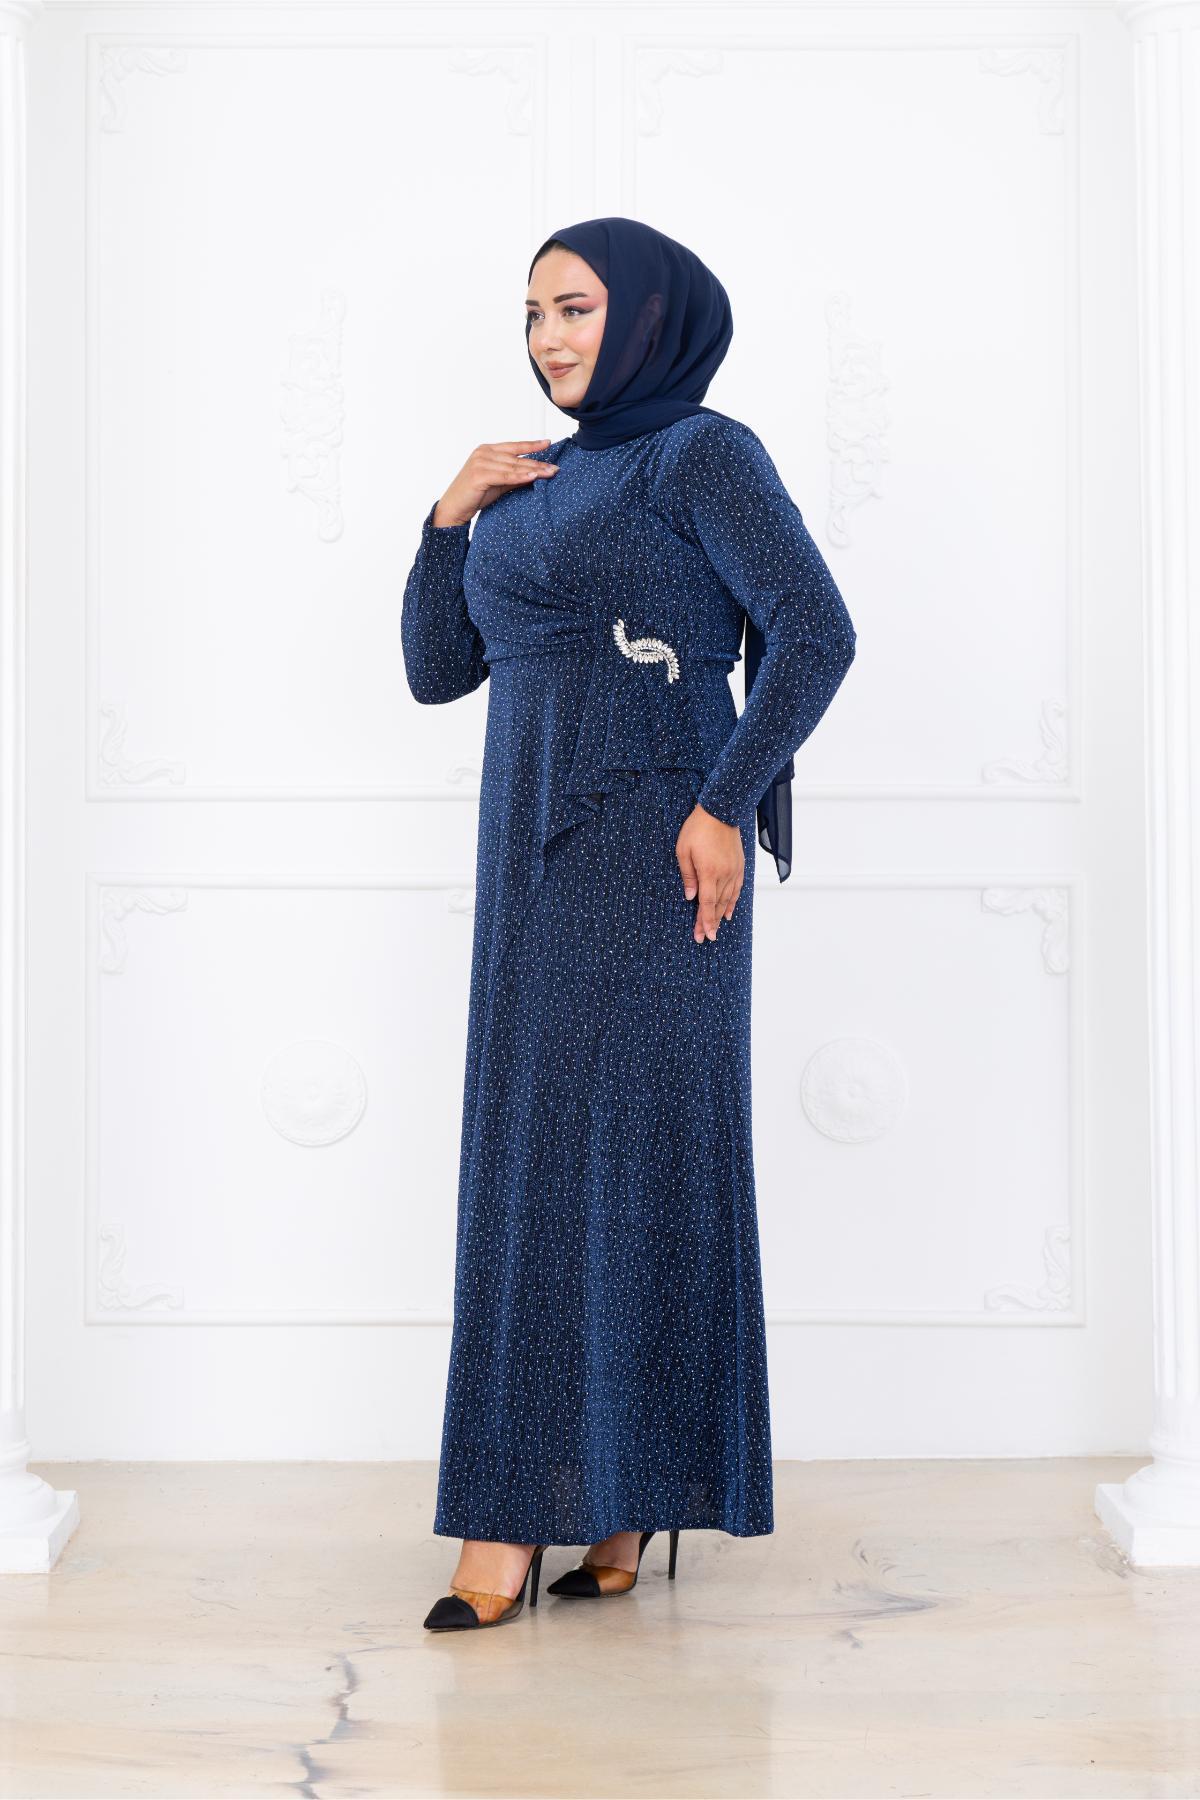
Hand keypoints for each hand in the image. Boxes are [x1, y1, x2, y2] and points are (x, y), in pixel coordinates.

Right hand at [433, 439, 558, 526]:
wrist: (453, 508)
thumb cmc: (474, 495)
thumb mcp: (497, 483)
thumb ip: (513, 475)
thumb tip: (535, 473)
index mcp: (487, 450)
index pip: (514, 446)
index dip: (531, 445)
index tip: (548, 443)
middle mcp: (483, 453)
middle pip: (516, 458)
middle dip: (537, 462)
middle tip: (555, 467)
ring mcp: (480, 463)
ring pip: (513, 467)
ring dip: (532, 470)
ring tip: (549, 473)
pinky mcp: (479, 475)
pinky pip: (505, 476)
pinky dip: (520, 477)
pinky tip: (532, 477)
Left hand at [676, 804, 744, 943]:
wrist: (720, 810)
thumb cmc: (698, 829)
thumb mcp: (683, 851)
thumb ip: (688, 876)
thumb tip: (690, 897)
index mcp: (709, 872)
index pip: (706, 904)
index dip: (704, 922)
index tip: (704, 936)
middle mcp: (724, 875)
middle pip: (717, 905)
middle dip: (711, 923)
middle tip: (706, 937)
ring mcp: (734, 870)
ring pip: (728, 899)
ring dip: (721, 915)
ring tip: (716, 928)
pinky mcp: (740, 865)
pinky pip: (737, 889)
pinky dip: (733, 902)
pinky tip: (729, 912)